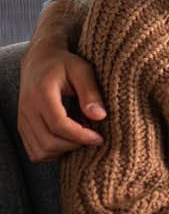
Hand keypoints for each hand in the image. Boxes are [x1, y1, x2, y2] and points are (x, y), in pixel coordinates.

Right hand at [17, 37, 105, 161]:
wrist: (39, 61)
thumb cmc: (64, 64)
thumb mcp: (82, 70)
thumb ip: (91, 92)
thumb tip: (100, 116)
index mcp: (41, 93)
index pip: (59, 124)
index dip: (81, 136)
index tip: (99, 138)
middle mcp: (27, 109)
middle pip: (48, 142)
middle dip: (74, 145)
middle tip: (93, 138)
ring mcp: (23, 119)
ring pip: (40, 151)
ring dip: (64, 151)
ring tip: (81, 139)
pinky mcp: (23, 126)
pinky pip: (34, 151)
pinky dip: (52, 152)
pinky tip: (68, 141)